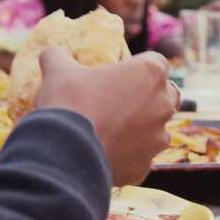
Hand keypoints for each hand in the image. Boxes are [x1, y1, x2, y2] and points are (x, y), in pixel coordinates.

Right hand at [35, 48, 179, 185]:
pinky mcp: (146, 166)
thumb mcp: (58, 70)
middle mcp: (163, 105)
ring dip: (141, 129)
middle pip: (166, 96)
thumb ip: (59, 56)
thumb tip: (53, 54)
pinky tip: (105, 155)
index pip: (157, 63)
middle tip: (121, 102)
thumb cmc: (69, 102)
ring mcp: (158, 138)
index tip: (122, 74)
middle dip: (149, 97)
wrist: (65, 153)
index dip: (140, 67)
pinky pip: (140, 158)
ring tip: (110, 132)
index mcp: (150, 73)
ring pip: (157, 130)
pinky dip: (127, 156)